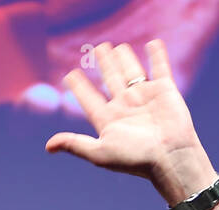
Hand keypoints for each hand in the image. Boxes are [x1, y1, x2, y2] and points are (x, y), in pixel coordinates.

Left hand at [45, 39, 218, 206]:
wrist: (170, 156)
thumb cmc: (134, 158)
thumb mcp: (99, 152)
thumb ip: (75, 144)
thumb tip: (48, 146)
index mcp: (108, 120)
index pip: (89, 99)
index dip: (79, 88)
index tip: (70, 75)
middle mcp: (125, 107)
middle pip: (111, 80)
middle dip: (104, 64)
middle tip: (98, 48)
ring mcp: (145, 97)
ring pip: (132, 71)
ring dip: (124, 59)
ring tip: (117, 47)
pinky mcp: (165, 90)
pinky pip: (160, 68)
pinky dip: (158, 55)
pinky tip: (153, 43)